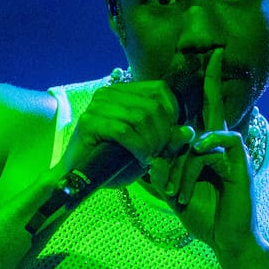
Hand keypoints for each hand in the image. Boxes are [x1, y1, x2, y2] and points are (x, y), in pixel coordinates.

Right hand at [59, 78, 193, 187]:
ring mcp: (97, 106)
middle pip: (154, 106)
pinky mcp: (89, 122)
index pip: (160, 90)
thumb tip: (188, 131)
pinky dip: (139, 147)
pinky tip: (140, 158)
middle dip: (163, 135)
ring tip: (148, 158)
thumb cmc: (114, 163)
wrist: (79, 179)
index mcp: (123, 92)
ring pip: (141, 117)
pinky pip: (125, 131)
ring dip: (151, 143)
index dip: (172, 115)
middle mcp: (108, 93)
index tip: (167, 139)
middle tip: (158, 154)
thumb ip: (168, 140)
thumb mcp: (149, 150)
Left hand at [147, 48, 264, 258]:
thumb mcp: (174, 192)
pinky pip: (220, 144)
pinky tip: (193, 164)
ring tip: (174, 194)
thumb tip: (145, 158)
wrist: (227, 240)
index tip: (206, 62)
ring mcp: (232, 153)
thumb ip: (161, 174)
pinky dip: (201, 155)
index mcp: (206, 149)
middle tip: (214, 52)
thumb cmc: (204, 215)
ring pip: (199, 140)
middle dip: (213, 79)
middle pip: (215, 105)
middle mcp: (220, 146)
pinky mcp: (241, 163)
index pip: (203, 113)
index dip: (204, 87)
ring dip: (181, 168)